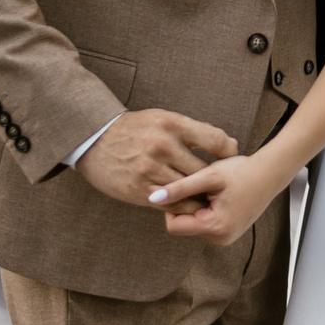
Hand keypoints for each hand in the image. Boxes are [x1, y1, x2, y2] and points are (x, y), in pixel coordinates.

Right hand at [73, 108, 238, 207]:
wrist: (94, 140)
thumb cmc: (135, 128)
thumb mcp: (163, 118)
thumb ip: (194, 130)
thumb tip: (228, 144)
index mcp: (173, 125)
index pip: (216, 141)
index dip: (229, 152)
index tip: (230, 159)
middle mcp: (163, 146)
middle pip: (204, 170)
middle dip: (216, 179)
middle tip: (223, 184)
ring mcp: (150, 170)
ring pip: (190, 190)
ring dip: (200, 195)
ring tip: (209, 196)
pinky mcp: (139, 190)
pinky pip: (172, 205)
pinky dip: (183, 206)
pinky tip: (187, 202)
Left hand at [152, 154, 285, 245]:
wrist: (271, 173)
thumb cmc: (244, 171)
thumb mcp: (209, 176)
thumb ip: (180, 188)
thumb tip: (153, 198)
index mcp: (215, 227)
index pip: (173, 225)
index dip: (174, 205)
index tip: (186, 187)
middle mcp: (221, 238)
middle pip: (184, 226)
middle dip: (188, 205)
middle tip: (205, 187)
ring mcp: (225, 237)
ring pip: (194, 224)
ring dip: (198, 206)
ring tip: (215, 190)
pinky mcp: (227, 233)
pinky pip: (205, 223)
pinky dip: (206, 209)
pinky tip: (220, 196)